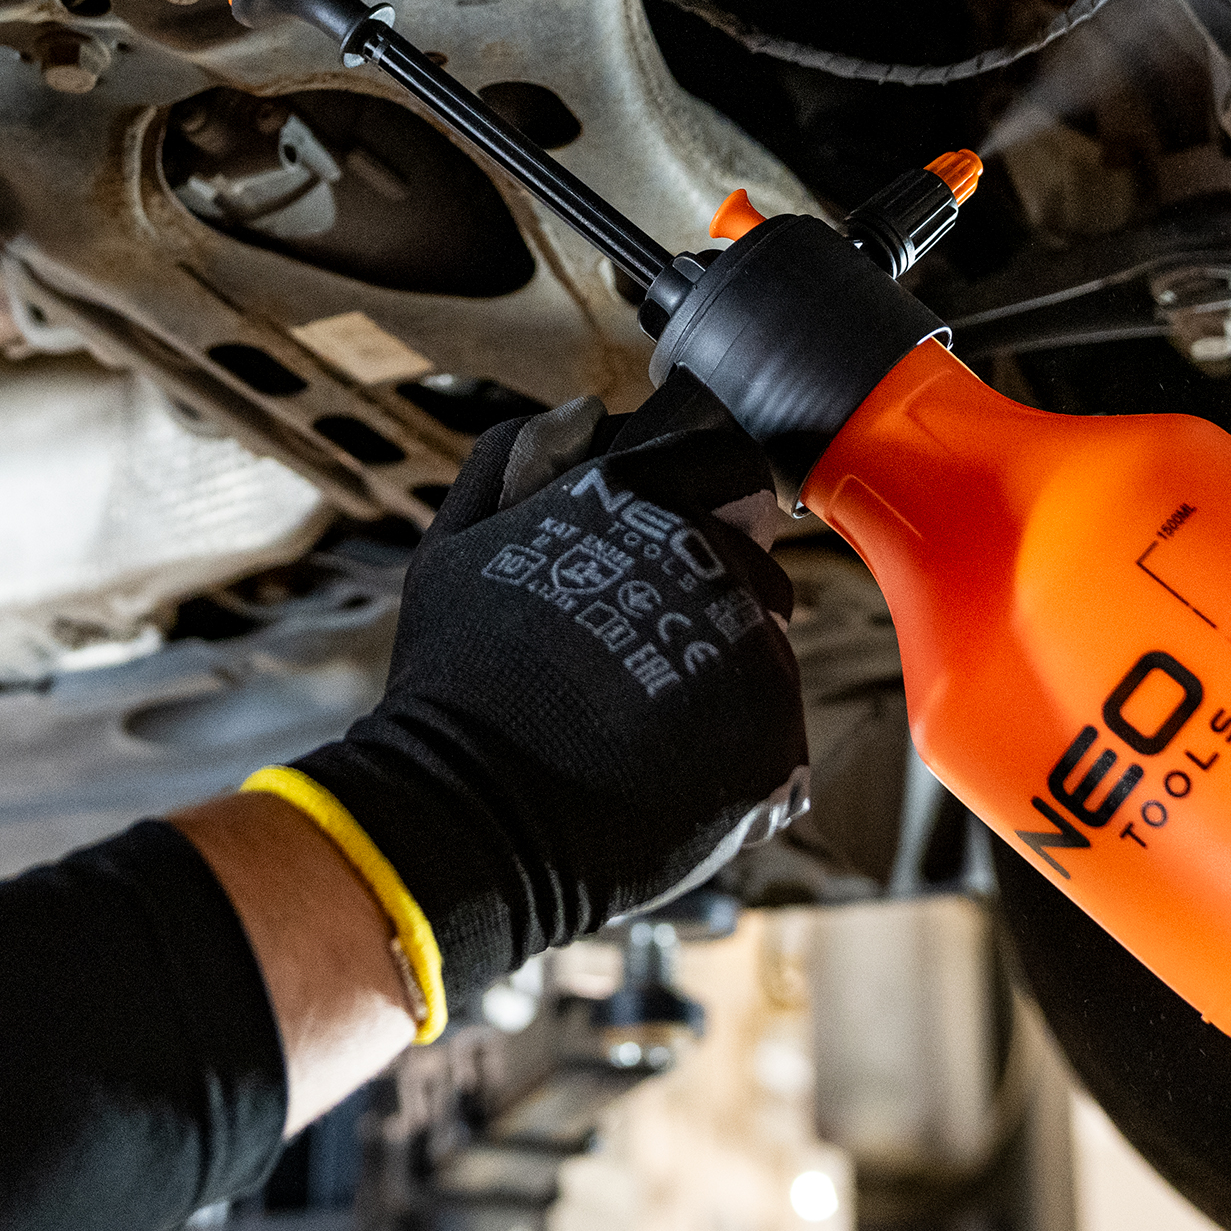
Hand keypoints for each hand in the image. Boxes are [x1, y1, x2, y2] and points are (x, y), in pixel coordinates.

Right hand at [284, 371, 810, 1016]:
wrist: (473, 818)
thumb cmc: (456, 685)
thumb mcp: (453, 546)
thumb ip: (516, 459)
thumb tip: (589, 412)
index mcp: (639, 496)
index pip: (725, 457)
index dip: (702, 497)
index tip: (665, 547)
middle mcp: (711, 559)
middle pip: (756, 555)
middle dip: (713, 588)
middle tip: (638, 647)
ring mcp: (752, 650)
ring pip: (767, 640)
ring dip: (725, 664)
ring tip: (643, 712)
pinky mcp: (777, 737)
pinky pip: (774, 724)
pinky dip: (734, 743)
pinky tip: (664, 762)